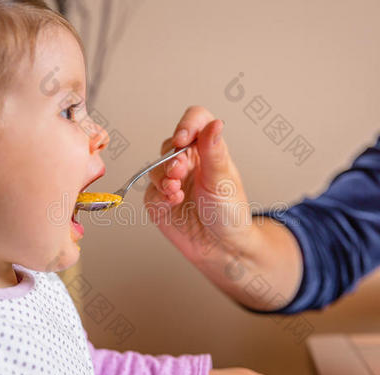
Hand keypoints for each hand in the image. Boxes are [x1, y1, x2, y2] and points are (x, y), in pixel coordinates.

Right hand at [144, 106, 253, 288]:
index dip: (187, 124)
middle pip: (169, 145)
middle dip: (172, 158)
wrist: (221, 248)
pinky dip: (159, 195)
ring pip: (155, 167)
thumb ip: (214, 152)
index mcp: (208, 150)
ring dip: (163, 177)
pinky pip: (150, 191)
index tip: (182, 139)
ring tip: (176, 191)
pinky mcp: (158, 200)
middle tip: (180, 171)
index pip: (196, 121)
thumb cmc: (229, 214)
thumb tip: (215, 123)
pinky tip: (173, 201)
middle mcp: (188, 162)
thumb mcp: (223, 182)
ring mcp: (171, 181)